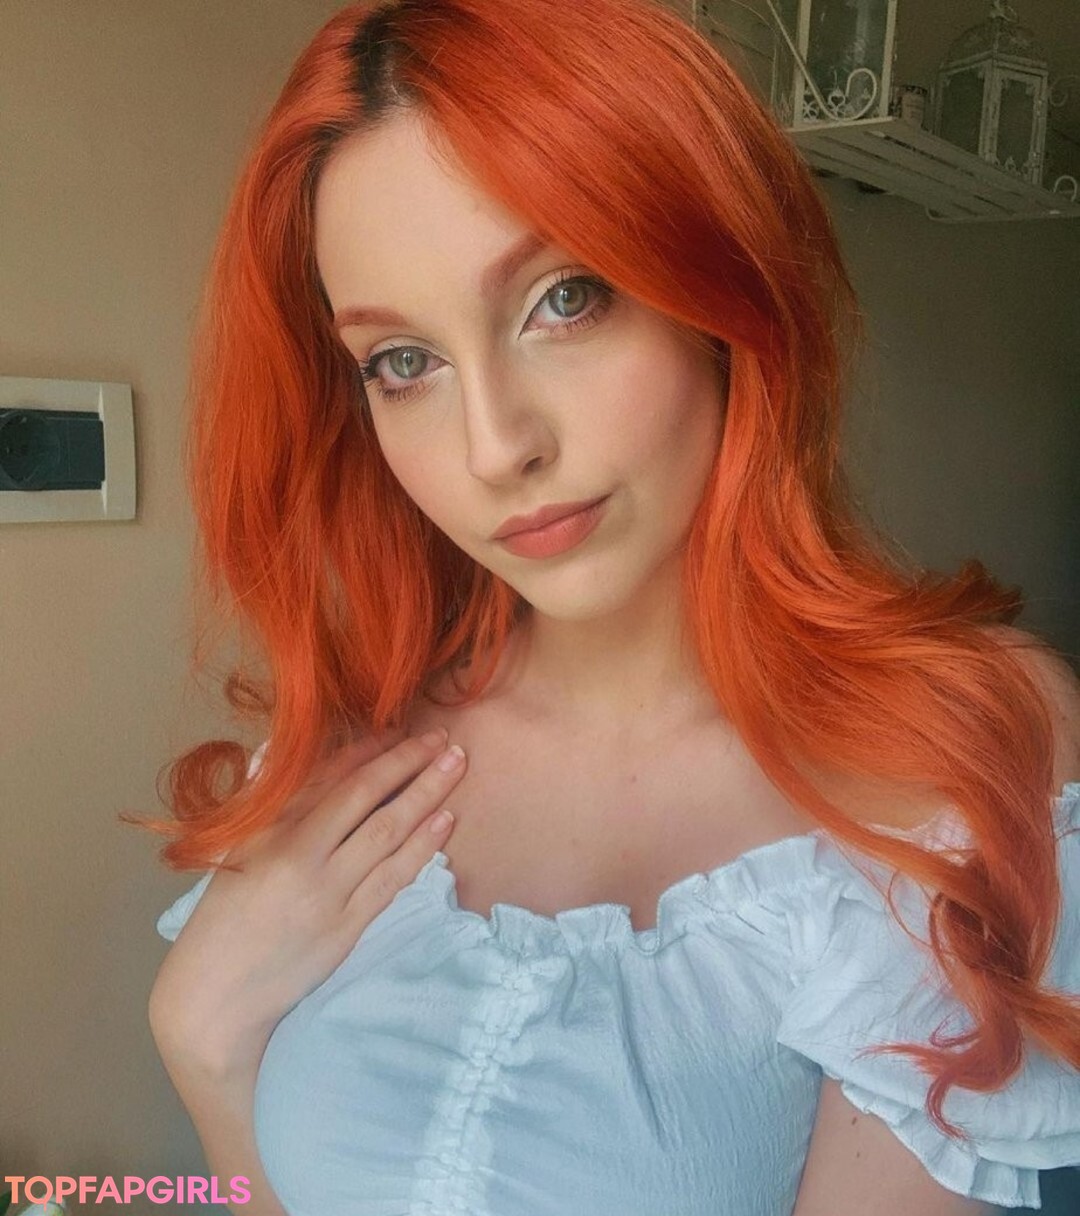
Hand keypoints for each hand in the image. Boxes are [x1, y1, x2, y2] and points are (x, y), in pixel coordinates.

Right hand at [148, 728, 464, 1077]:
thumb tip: (274, 750)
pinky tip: (445, 820)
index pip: (328, 776)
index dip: (369, 749)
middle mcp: (299, 853)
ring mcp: (327, 891)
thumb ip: (260, 799)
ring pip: (387, 832)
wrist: (216, 996)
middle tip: (443, 737)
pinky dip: (422, 846)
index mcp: (267, 828)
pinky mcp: (347, 927)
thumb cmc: (223, 919)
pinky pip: (393, 878)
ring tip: (457, 764)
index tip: (400, 730)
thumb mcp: (233, 849)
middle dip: (407, 762)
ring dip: (426, 794)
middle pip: (364, 795)